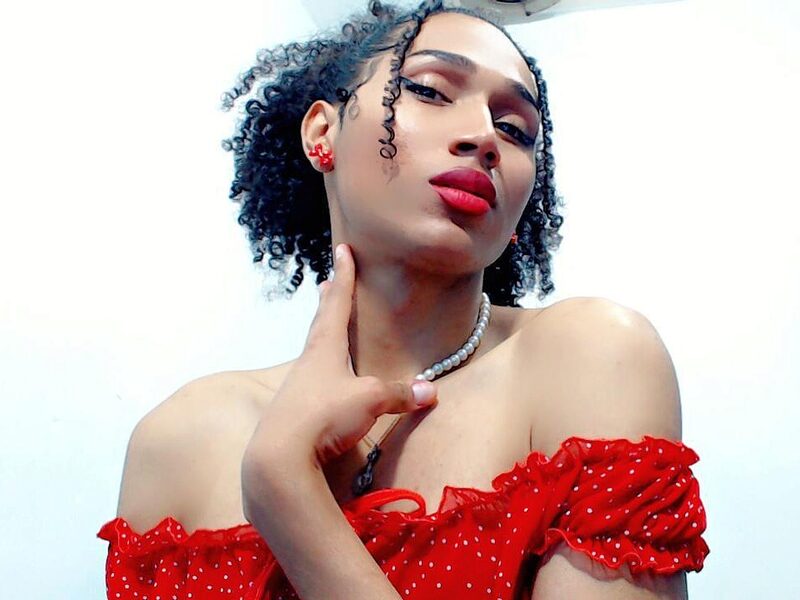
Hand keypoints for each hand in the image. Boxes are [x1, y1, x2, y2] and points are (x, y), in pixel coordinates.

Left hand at [243, 243, 438, 472]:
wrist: (280, 457)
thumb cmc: (323, 416)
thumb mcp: (369, 400)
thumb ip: (399, 394)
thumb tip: (430, 390)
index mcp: (325, 349)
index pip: (337, 304)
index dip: (344, 277)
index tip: (343, 251)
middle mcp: (308, 363)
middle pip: (320, 324)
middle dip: (328, 302)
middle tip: (327, 281)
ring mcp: (299, 388)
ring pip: (314, 352)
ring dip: (322, 336)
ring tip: (328, 329)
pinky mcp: (296, 413)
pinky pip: (314, 382)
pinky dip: (322, 371)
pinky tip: (326, 382)